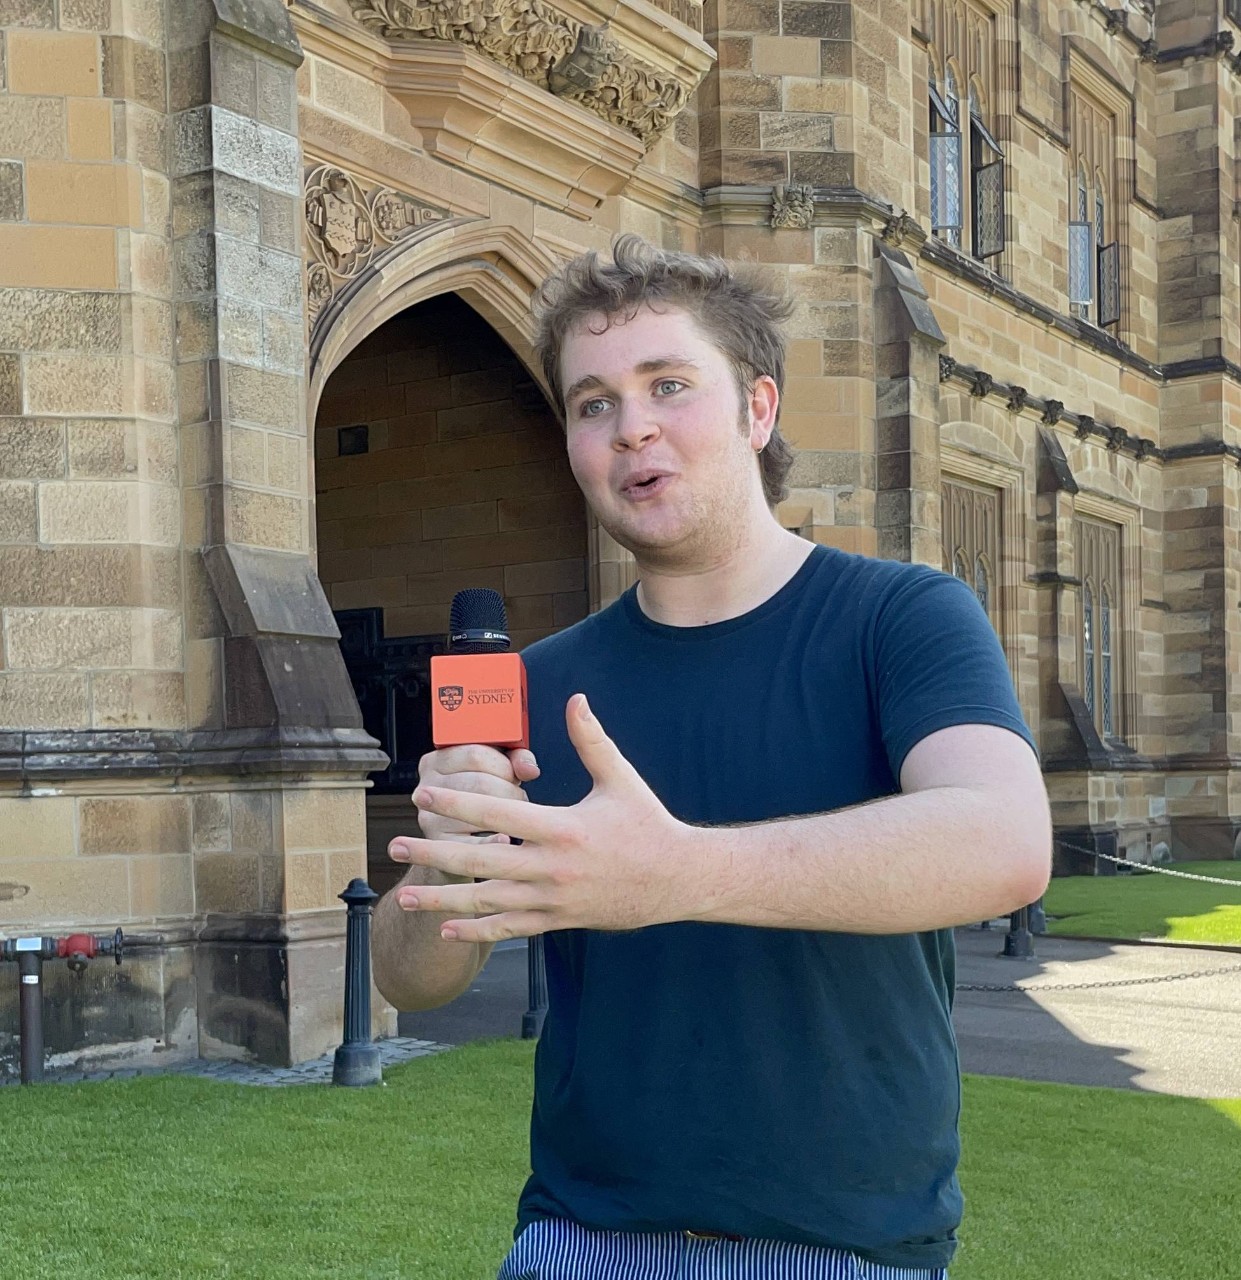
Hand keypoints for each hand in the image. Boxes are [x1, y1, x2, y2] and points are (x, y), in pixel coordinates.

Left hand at [388, 694, 696, 942]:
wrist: (676, 879)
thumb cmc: (647, 824)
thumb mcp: (620, 778)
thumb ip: (591, 740)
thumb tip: (575, 698)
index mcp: (563, 827)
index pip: (497, 813)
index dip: (456, 804)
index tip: (422, 796)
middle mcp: (552, 867)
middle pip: (480, 861)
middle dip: (433, 854)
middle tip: (396, 847)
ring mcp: (552, 899)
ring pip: (487, 902)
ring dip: (443, 900)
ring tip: (407, 897)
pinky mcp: (558, 921)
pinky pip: (509, 928)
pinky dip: (476, 931)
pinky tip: (446, 929)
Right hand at [395, 744, 539, 848]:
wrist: (460, 850)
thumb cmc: (484, 800)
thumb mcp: (496, 771)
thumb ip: (515, 761)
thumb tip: (529, 770)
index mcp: (437, 761)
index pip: (475, 753)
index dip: (504, 765)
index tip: (514, 775)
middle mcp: (426, 788)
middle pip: (480, 782)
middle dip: (510, 791)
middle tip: (518, 800)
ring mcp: (429, 819)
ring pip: (480, 811)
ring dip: (506, 815)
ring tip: (512, 818)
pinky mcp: (439, 848)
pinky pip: (475, 844)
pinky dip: (496, 840)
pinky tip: (506, 839)